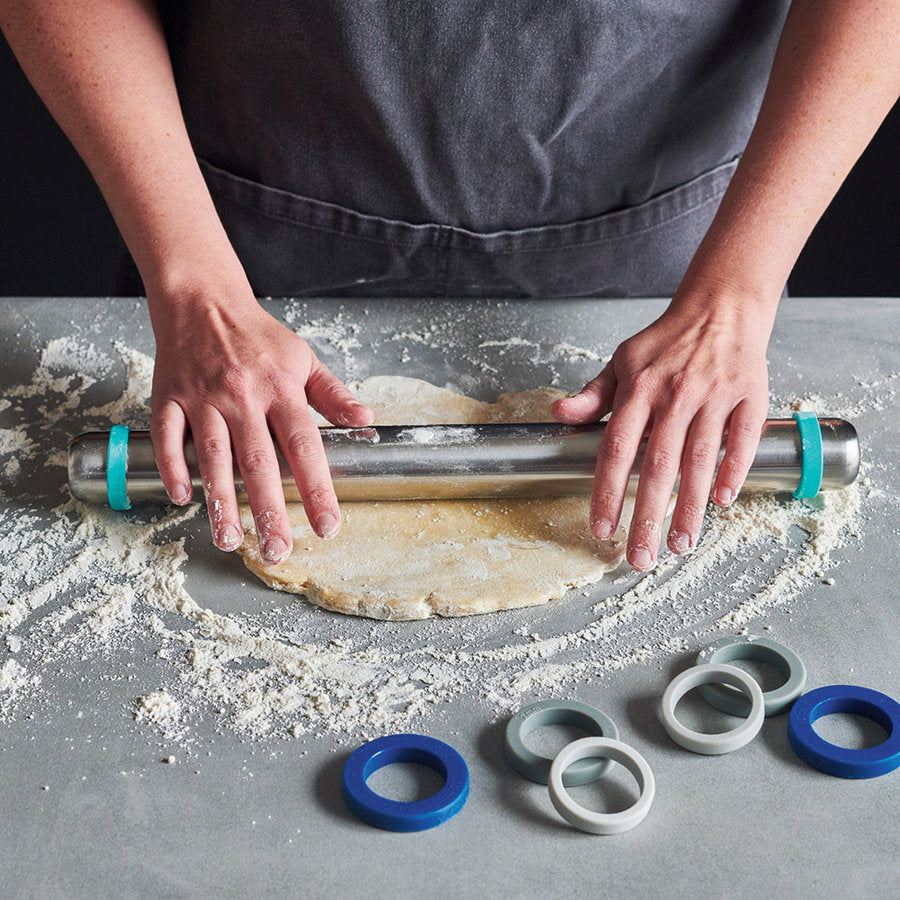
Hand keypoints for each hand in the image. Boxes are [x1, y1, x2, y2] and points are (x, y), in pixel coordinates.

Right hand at [148, 278, 372, 562]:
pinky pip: (169, 437)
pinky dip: (175, 467)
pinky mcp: (170, 396)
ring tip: (231, 540)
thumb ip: (333, 393)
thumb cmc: (257, 335)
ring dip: (222, 501)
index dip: (317, 489)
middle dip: (269, 510)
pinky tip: (184, 498)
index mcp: (282, 389)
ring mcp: (204, 397)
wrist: (203, 300)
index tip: (327, 525)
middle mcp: (243, 396)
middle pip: (259, 462)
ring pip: (213, 456)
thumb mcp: (304, 357)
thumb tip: (366, 420)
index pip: (305, 447)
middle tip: (277, 550)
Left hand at [553, 284, 772, 570]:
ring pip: (700, 459)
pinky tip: (721, 502)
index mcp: (638, 388)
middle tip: (640, 556)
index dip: (608, 492)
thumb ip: (592, 395)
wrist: (721, 306)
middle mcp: (674, 394)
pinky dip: (733, 470)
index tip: (602, 528)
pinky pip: (741, 439)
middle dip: (647, 516)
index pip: (616, 449)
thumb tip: (559, 413)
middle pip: (657, 465)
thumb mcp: (621, 361)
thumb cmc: (667, 341)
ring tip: (680, 544)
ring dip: (689, 506)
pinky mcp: (748, 396)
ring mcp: (713, 395)